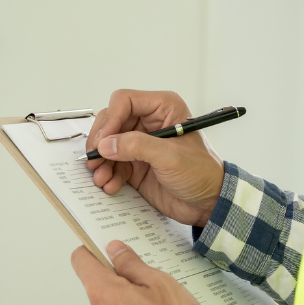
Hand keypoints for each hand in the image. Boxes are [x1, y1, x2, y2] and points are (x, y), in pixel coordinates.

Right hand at [87, 90, 224, 227]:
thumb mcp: (171, 157)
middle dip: (101, 142)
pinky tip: (110, 185)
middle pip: (111, 121)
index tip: (103, 141)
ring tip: (101, 178)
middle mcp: (149, 122)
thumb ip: (137, 146)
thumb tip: (106, 144)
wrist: (209, 203)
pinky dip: (108, 174)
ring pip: (108, 144)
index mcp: (163, 108)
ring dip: (101, 161)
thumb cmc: (202, 173)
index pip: (124, 101)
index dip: (110, 119)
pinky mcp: (136, 164)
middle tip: (94, 159)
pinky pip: (113, 164)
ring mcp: (141, 143)